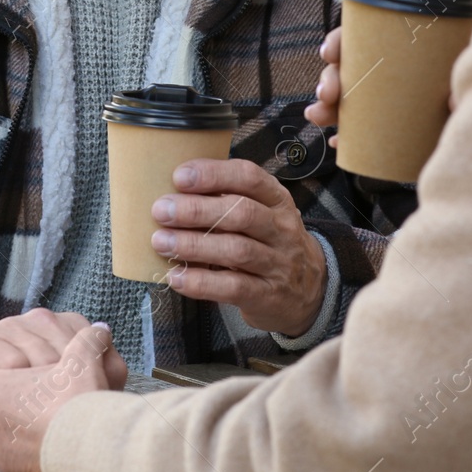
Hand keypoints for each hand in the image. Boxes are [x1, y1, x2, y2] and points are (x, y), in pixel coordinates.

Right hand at [0, 309, 119, 431]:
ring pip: (41, 354)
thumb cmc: (22, 392)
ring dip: (46, 387)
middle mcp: (36, 319)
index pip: (92, 339)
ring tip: (45, 410)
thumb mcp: (60, 382)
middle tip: (70, 410)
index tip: (91, 396)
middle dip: (73, 383)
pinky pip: (8, 361)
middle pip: (69, 347)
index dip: (95, 372)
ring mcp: (8, 328)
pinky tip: (19, 400)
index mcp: (60, 324)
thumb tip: (113, 373)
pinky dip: (17, 383)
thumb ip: (94, 372)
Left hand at [0, 324, 123, 471]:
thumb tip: (99, 331)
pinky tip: (58, 437)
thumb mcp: (82, 361)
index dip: (38, 373)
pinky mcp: (10, 466)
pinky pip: (22, 450)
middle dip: (35, 398)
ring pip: (17, 425)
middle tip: (60, 397)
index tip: (55, 380)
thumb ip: (88, 341)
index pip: (11, 373)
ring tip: (62, 417)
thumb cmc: (73, 403)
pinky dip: (38, 443)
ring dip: (36, 420)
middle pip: (14, 400)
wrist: (84, 449)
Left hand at [151, 158, 326, 335]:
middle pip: (241, 213)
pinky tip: (177, 277)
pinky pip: (233, 287)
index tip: (179, 177)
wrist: (309, 290)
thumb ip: (226, 199)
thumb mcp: (261, 213)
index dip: (214, 174)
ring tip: (161, 242)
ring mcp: (278, 264)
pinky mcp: (268, 296)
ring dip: (194, 245)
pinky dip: (201, 282)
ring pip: (236, 250)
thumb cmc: (269, 242)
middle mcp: (282, 228)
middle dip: (197, 210)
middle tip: (161, 211)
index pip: (249, 177)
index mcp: (277, 199)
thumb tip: (174, 191)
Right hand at [306, 26, 458, 149]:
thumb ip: (463, 84)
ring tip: (318, 116)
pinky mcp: (392, 124)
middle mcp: (393, 67)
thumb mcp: (471, 75)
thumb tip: (450, 100)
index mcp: (405, 44)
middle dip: (329, 79)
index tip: (329, 55)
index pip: (364, 34)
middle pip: (350, 66)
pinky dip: (346, 135)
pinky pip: (359, 127)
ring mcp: (389, 96)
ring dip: (327, 105)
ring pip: (347, 95)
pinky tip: (337, 142)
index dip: (341, 41)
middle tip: (327, 95)